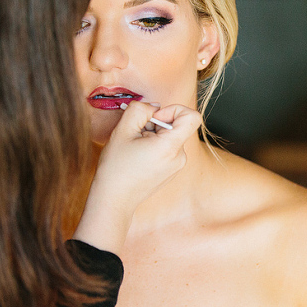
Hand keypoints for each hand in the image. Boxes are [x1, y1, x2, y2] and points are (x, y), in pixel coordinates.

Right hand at [74, 101, 202, 251]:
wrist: (114, 199)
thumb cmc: (116, 168)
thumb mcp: (122, 130)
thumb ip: (139, 109)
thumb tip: (154, 106)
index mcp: (170, 147)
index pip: (192, 116)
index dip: (173, 109)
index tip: (155, 118)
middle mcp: (179, 157)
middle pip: (177, 126)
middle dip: (156, 124)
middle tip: (136, 135)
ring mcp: (177, 166)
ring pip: (170, 137)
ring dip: (153, 136)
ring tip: (135, 148)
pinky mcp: (171, 171)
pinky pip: (167, 149)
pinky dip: (154, 147)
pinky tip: (138, 157)